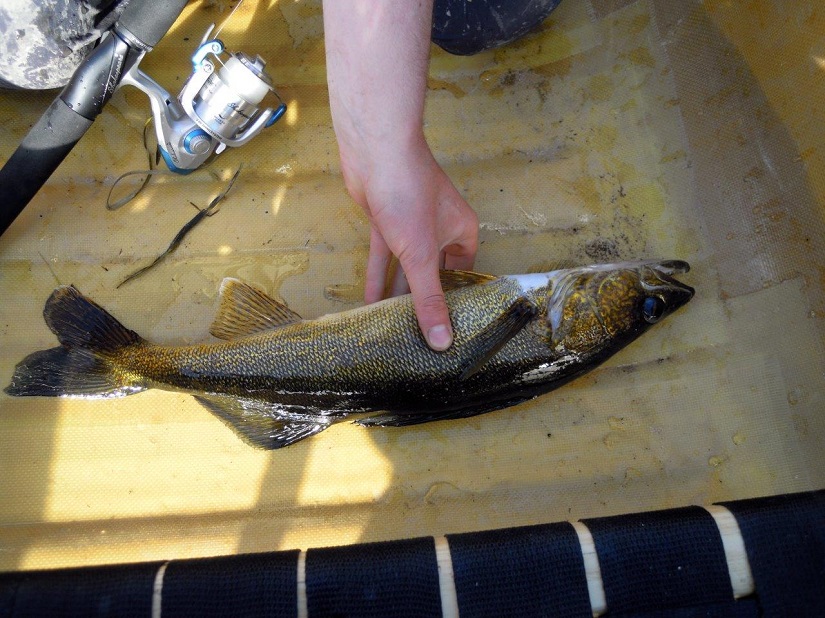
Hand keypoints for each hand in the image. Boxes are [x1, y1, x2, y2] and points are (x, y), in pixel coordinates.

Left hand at [340, 134, 477, 350]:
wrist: (375, 150)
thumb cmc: (407, 194)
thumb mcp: (420, 255)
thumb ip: (429, 299)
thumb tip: (443, 342)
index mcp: (462, 232)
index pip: (463, 275)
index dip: (456, 302)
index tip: (447, 332)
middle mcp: (440, 229)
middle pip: (434, 273)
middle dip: (423, 301)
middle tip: (417, 335)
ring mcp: (411, 224)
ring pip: (407, 266)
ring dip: (398, 292)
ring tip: (392, 325)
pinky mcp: (386, 221)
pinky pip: (385, 256)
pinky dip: (378, 276)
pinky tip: (370, 301)